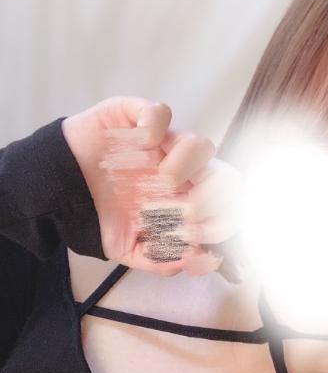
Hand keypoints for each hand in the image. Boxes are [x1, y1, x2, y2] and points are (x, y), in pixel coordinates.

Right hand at [62, 96, 243, 278]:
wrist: (57, 193)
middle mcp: (181, 172)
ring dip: (189, 166)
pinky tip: (140, 145)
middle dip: (215, 197)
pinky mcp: (137, 119)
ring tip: (165, 180)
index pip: (225, 206)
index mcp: (184, 200)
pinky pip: (160, 113)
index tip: (199, 235)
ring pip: (200, 145)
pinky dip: (155, 127)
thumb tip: (196, 259)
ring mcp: (162, 146)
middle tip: (190, 211)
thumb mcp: (129, 250)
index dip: (223, 220)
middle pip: (224, 176)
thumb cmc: (99, 215)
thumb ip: (162, 259)